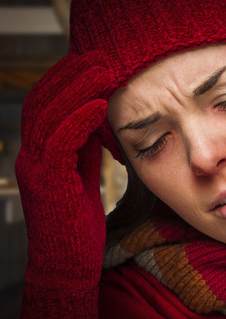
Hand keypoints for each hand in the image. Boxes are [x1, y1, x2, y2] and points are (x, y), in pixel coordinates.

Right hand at [16, 51, 113, 318]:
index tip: (93, 61)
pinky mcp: (45, 184)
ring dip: (76, 89)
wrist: (68, 262)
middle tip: (98, 56)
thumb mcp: (82, 174)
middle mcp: (30, 155)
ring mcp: (34, 169)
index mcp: (40, 151)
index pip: (46, 104)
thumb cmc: (78, 219)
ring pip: (47, 116)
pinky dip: (78, 120)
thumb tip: (99, 116)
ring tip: (102, 70)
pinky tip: (98, 105)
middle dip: (69, 75)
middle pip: (42, 101)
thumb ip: (84, 146)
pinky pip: (58, 143)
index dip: (66, 79)